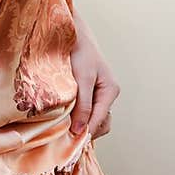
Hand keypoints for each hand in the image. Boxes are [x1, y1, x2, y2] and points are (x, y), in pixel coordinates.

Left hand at [68, 7, 119, 140]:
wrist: (71, 31)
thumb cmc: (79, 51)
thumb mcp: (82, 78)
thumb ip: (83, 104)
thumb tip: (80, 131)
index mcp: (110, 90)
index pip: (100, 120)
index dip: (86, 132)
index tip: (71, 143)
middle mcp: (106, 95)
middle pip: (100, 124)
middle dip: (85, 130)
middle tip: (65, 138)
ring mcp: (98, 94)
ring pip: (92, 119)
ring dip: (80, 125)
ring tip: (63, 129)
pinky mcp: (87, 93)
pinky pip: (85, 112)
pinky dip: (77, 118)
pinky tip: (64, 119)